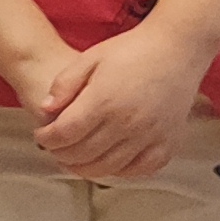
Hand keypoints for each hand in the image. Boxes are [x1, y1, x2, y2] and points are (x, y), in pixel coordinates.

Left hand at [32, 27, 214, 179]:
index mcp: (104, 101)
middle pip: (83, 154)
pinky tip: (108, 163)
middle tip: (55, 150)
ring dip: (86, 168)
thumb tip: (45, 108)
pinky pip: (139, 170)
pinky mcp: (168, 142)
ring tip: (75, 160)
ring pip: (109, 167)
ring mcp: (149, 136)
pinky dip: (120, 172)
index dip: (47, 139)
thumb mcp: (90, 57)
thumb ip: (64, 84)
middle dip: (62, 155)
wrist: (177, 49)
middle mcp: (127, 123)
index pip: (65, 134)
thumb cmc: (132, 50)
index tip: (41, 136)